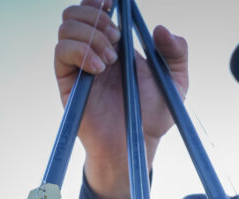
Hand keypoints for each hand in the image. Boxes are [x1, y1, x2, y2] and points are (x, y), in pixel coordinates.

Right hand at [55, 0, 188, 198]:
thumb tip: (160, 29)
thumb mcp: (176, 82)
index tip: (114, 3)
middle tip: (117, 40)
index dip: (99, 0)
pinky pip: (61, 52)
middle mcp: (94, 51)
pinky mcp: (68, 82)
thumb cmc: (154, 116)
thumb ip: (177, 53)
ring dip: (92, 36)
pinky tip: (100, 68)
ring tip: (111, 61)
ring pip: (66, 27)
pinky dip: (81, 52)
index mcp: (117, 45)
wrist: (137, 144)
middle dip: (96, 17)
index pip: (97, 9)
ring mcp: (79, 66)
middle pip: (76, 12)